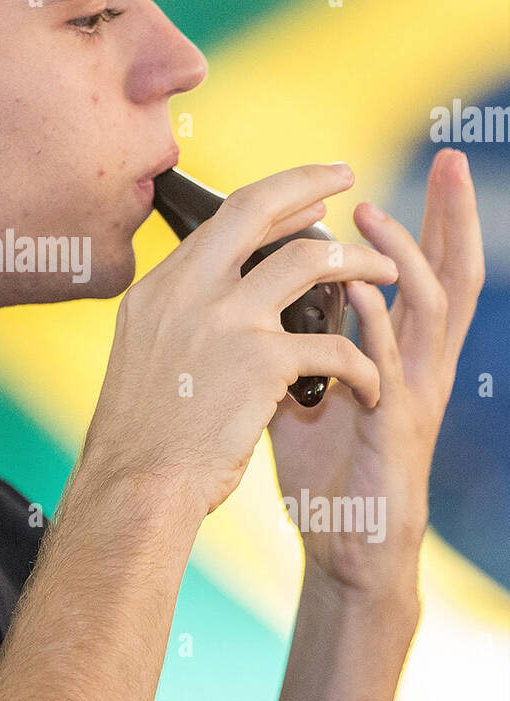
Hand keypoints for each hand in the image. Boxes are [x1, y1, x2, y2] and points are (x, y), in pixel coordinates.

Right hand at [81, 163, 397, 528]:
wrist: (138, 485)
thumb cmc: (143, 436)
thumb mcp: (144, 354)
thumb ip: (179, 317)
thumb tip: (216, 300)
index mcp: (160, 288)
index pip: (223, 221)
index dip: (273, 200)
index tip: (305, 194)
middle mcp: (189, 290)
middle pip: (256, 209)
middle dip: (308, 183)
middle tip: (346, 175)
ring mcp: (225, 320)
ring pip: (309, 261)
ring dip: (359, 263)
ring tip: (388, 273)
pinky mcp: (260, 361)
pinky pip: (333, 346)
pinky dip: (363, 365)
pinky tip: (372, 384)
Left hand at [268, 148, 484, 608]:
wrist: (343, 540)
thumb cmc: (324, 459)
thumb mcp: (307, 379)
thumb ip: (294, 331)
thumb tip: (249, 286)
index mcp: (398, 344)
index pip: (422, 265)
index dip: (429, 215)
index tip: (430, 164)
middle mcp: (417, 360)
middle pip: (452, 271)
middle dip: (452, 215)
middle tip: (449, 160)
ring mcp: (413, 392)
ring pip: (431, 309)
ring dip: (404, 256)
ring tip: (373, 216)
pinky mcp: (394, 428)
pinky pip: (390, 366)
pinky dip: (373, 324)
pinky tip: (356, 294)